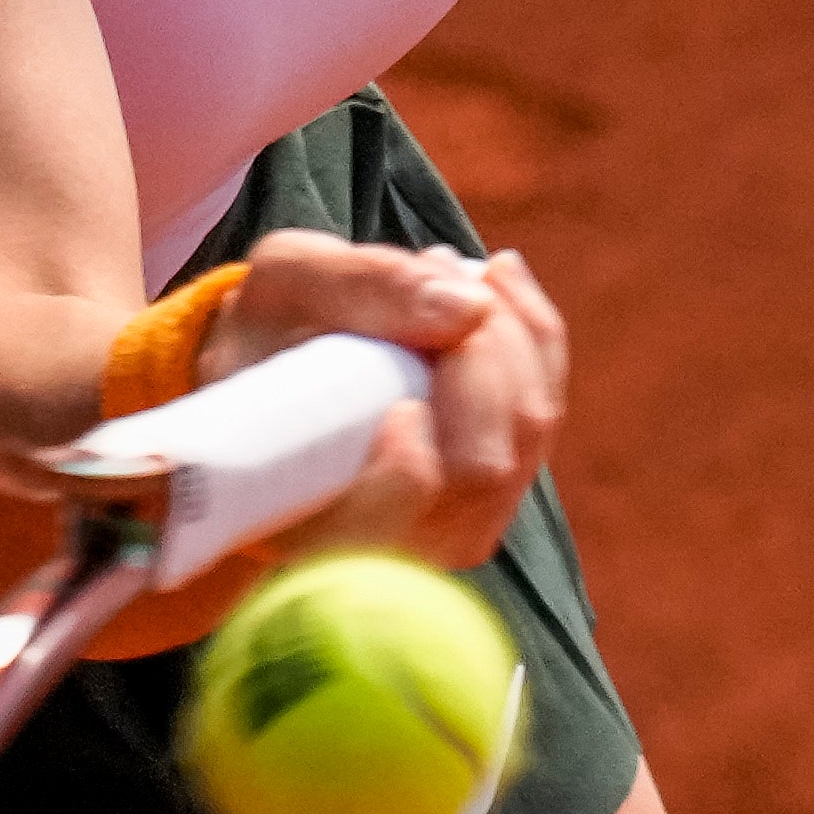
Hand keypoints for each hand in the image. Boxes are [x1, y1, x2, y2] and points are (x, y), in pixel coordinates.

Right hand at [195, 227, 571, 577]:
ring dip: (506, 332)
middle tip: (428, 265)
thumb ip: (361, 289)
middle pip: (480, 468)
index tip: (398, 404)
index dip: (407, 475)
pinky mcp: (494, 491)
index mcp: (303, 526)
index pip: (382, 534)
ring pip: (525, 436)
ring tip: (445, 269)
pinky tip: (494, 282)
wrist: (272, 362)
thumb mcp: (287, 283)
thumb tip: (471, 308)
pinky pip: (543, 414)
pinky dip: (531, 337)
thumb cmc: (269, 328)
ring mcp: (451, 527)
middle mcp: (387, 548)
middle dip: (478, 349)